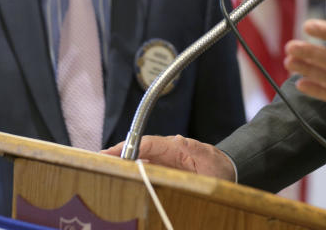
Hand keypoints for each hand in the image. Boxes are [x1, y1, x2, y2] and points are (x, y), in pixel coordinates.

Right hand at [101, 135, 235, 180]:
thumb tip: (175, 169)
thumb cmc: (219, 171)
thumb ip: (190, 172)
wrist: (228, 170)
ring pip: (139, 159)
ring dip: (122, 165)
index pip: (148, 143)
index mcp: (179, 147)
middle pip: (138, 150)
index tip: (108, 153)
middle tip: (96, 164)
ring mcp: (165, 157)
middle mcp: (168, 149)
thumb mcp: (208, 175)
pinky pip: (144, 167)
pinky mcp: (164, 165)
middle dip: (118, 156)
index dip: (127, 147)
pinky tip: (119, 180)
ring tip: (103, 173)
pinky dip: (131, 172)